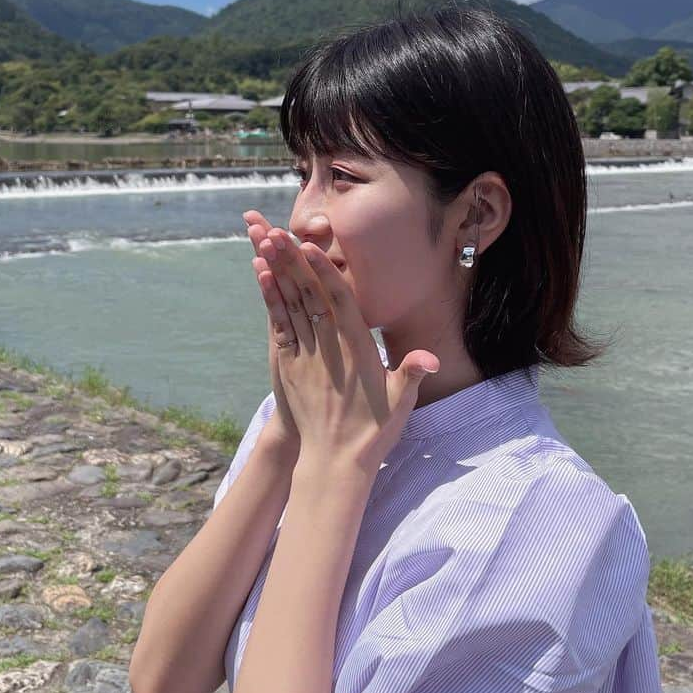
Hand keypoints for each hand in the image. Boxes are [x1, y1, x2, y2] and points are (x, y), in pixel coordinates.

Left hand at [251, 222, 439, 476]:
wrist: (335, 462)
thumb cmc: (373, 430)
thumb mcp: (400, 402)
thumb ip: (412, 373)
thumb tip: (430, 357)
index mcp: (356, 349)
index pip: (338, 302)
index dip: (322, 272)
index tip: (309, 246)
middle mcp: (328, 348)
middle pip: (309, 295)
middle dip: (293, 261)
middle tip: (277, 230)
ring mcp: (306, 356)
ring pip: (290, 304)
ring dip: (278, 271)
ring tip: (265, 241)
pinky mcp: (289, 366)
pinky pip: (278, 324)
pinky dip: (270, 299)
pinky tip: (262, 275)